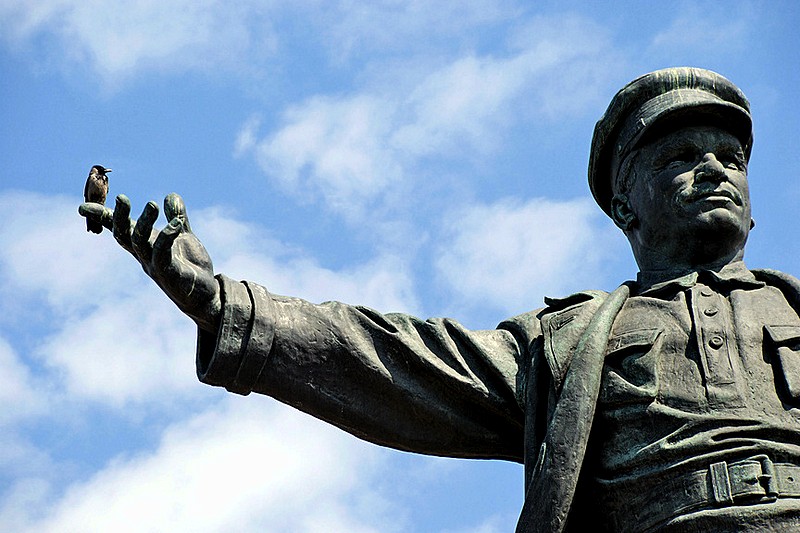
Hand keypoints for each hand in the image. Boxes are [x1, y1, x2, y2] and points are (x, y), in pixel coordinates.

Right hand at [79, 193, 220, 331]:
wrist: (205, 295)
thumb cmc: (189, 266)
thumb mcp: (184, 237)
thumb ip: (177, 218)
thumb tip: (170, 195)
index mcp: (144, 245)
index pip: (120, 229)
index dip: (102, 218)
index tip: (82, 207)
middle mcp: (144, 255)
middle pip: (124, 235)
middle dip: (120, 217)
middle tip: (121, 197)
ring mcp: (154, 265)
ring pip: (139, 242)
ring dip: (144, 223)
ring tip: (152, 204)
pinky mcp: (169, 273)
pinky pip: (162, 253)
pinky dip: (167, 236)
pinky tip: (177, 224)